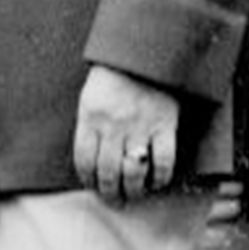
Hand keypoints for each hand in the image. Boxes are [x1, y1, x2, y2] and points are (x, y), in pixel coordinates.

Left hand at [72, 64, 179, 204]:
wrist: (146, 51)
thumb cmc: (115, 74)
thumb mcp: (91, 96)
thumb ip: (90, 125)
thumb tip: (91, 159)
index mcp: (91, 117)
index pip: (84, 160)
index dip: (88, 179)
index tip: (93, 186)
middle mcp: (113, 126)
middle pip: (108, 172)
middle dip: (109, 192)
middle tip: (114, 198)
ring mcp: (139, 127)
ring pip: (133, 172)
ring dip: (132, 189)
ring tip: (133, 193)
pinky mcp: (164, 126)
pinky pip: (162, 162)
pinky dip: (160, 178)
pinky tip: (156, 182)